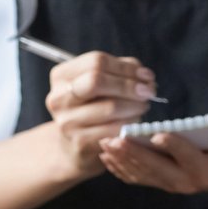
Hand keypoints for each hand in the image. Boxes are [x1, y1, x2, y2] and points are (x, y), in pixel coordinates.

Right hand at [44, 52, 155, 178]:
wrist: (76, 146)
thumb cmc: (94, 107)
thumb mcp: (102, 85)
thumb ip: (123, 72)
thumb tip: (145, 76)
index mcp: (62, 75)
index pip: (96, 61)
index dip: (126, 68)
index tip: (147, 76)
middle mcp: (59, 97)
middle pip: (97, 81)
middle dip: (129, 86)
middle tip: (148, 92)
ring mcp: (67, 121)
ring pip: (110, 107)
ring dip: (134, 106)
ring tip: (143, 107)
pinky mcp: (79, 142)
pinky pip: (113, 129)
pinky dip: (130, 123)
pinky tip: (134, 122)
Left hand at [96, 118, 207, 195]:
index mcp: (205, 170)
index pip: (187, 155)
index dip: (173, 145)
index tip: (157, 134)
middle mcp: (185, 182)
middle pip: (156, 167)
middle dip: (135, 153)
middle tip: (116, 139)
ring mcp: (170, 185)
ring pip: (142, 174)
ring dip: (122, 160)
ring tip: (105, 144)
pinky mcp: (161, 183)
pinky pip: (137, 178)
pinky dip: (120, 168)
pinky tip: (106, 156)